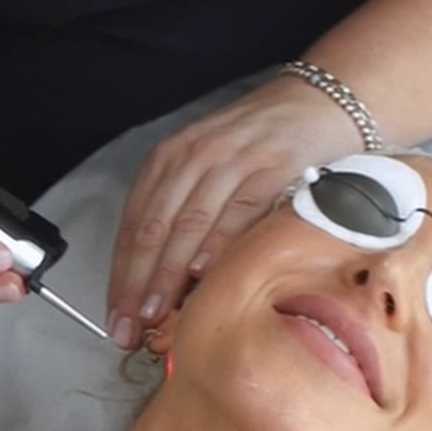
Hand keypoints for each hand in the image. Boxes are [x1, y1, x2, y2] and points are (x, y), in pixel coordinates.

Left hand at [105, 74, 363, 350]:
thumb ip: (184, 213)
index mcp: (169, 159)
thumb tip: (165, 285)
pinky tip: (205, 273)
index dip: (121, 274)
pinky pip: (239, 210)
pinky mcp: (271, 167)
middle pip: (153, 228)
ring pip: (188, 223)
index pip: (133, 224)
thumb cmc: (257, 145)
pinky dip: (219, 242)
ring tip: (155, 314)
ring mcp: (230, 161)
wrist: (317, 102)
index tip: (114, 316)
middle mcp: (192, 157)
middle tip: (128, 328)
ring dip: (168, 273)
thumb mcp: (208, 168)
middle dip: (136, 283)